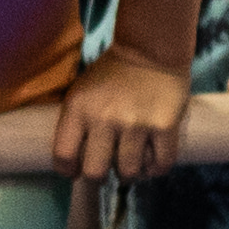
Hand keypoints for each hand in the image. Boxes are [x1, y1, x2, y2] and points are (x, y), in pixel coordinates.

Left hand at [52, 48, 189, 183]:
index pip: (63, 155)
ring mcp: (136, 123)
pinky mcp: (164, 126)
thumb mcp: (81, 91)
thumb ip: (75, 122)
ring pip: (129, 172)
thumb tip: (73, 161)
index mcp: (78, 109)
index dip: (68, 171)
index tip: (75, 171)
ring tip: (131, 161)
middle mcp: (104, 118)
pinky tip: (152, 161)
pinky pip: (161, 164)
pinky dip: (156, 168)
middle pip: (95, 172)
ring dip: (129, 173)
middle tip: (106, 170)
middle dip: (99, 178)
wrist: (150, 49)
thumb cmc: (112, 73)